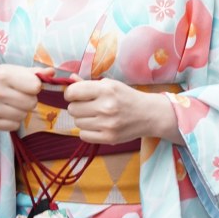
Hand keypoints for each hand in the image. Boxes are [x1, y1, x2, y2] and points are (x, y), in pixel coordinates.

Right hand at [0, 65, 52, 131]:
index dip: (35, 86)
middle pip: (31, 103)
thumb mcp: (12, 70)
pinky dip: (13, 121)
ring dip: (22, 111)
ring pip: (23, 116)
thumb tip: (52, 73)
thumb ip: (34, 72)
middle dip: (30, 100)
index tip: (28, 85)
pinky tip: (5, 112)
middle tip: (20, 96)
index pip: (35, 86)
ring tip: (12, 104)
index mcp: (3, 74)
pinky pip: (13, 126)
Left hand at [65, 77, 179, 144]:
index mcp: (106, 89)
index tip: (76, 96)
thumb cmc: (127, 97)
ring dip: (83, 119)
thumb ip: (88, 83)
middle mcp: (106, 106)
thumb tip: (69, 79)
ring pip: (77, 123)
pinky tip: (97, 125)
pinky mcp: (109, 138)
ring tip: (96, 116)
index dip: (71, 94)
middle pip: (72, 109)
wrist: (149, 114)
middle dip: (77, 107)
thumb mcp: (111, 85)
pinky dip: (87, 131)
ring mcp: (107, 124)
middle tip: (88, 106)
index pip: (73, 92)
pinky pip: (83, 135)